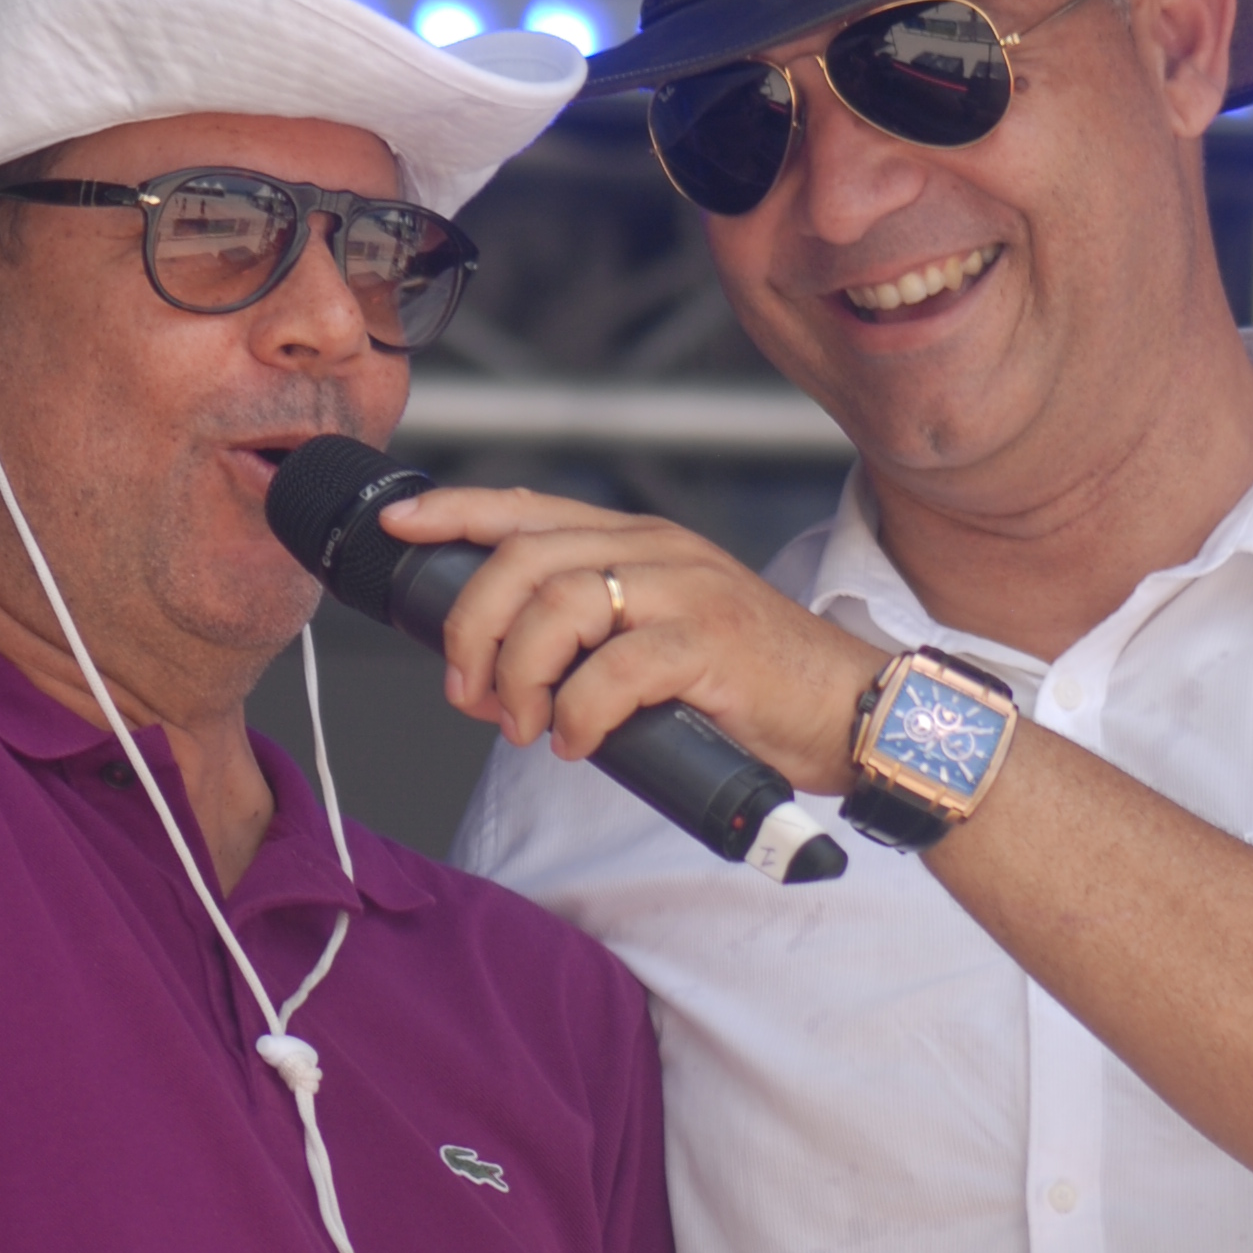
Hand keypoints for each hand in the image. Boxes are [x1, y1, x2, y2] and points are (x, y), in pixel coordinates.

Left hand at [379, 483, 879, 791]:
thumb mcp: (659, 636)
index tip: (400, 528)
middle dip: (471, 630)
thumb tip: (495, 672)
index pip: (527, 509)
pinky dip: (577, 716)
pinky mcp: (710, 646)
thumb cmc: (751, 684)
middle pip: (521, 561)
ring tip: (526, 725)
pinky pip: (612, 673)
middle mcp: (657, 551)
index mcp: (638, 542)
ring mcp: (685, 593)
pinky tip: (578, 742)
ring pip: (556, 609)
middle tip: (470, 693)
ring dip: (518, 678)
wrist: (852, 709)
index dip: (455, 513)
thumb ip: (590, 634)